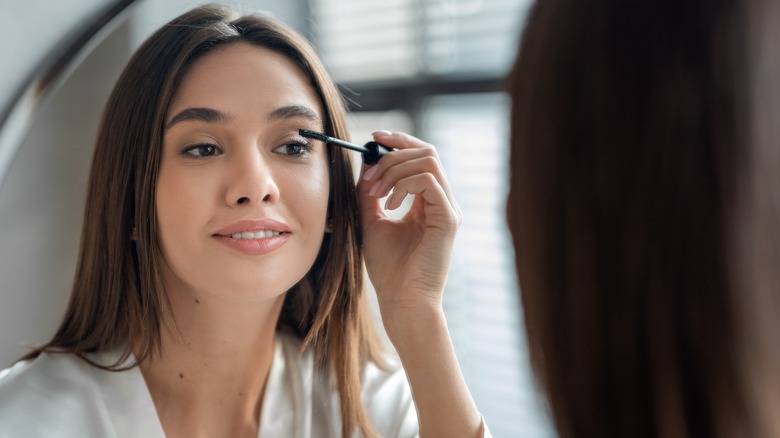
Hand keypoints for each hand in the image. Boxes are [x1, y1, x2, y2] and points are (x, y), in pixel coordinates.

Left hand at [356, 131, 461, 336]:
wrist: (401, 301)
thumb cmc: (389, 269)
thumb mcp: (371, 221)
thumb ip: (370, 193)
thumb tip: (366, 163)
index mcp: (428, 202)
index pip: (421, 156)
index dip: (399, 141)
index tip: (374, 138)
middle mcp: (442, 202)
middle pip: (427, 152)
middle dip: (393, 154)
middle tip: (370, 174)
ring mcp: (448, 209)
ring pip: (428, 162)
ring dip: (395, 170)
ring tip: (376, 192)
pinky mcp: (448, 220)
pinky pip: (429, 182)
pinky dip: (404, 185)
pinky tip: (389, 205)